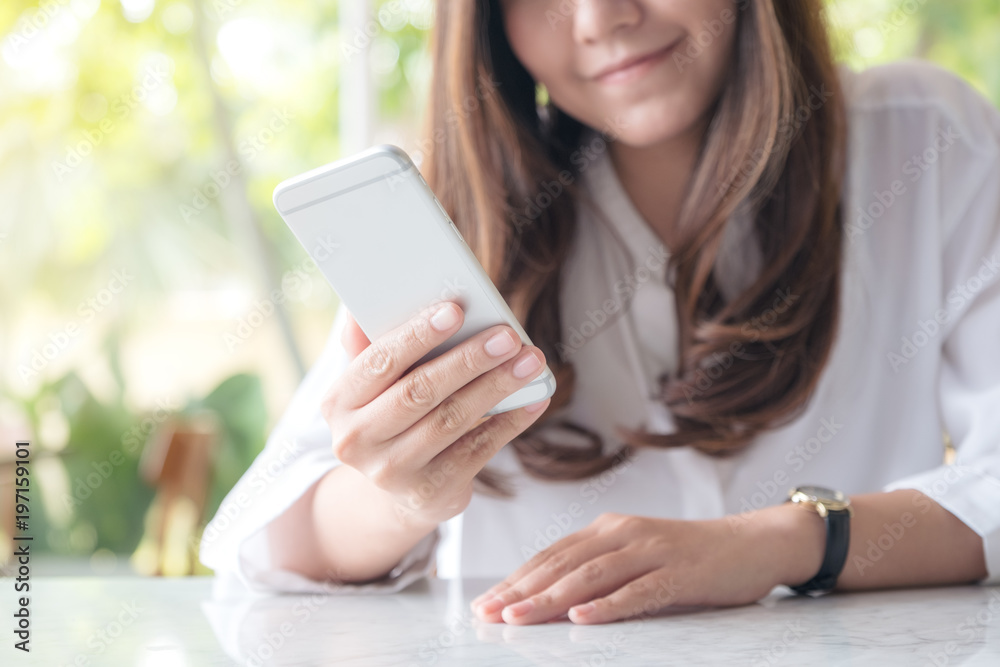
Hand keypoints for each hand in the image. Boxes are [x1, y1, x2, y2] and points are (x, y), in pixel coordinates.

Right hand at [321, 301, 549, 528]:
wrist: (397, 492)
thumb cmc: (391, 416)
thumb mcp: (371, 386)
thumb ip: (373, 346)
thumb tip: (364, 308)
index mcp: (338, 402)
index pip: (379, 361)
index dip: (417, 335)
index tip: (456, 310)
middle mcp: (357, 440)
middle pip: (420, 392)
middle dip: (468, 360)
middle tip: (508, 337)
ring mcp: (392, 471)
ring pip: (452, 420)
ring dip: (496, 387)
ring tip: (530, 362)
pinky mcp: (430, 492)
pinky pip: (476, 450)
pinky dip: (509, 422)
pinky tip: (533, 400)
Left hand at [470, 506, 825, 624]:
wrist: (754, 543)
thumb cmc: (689, 557)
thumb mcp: (638, 557)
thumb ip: (600, 572)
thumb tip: (551, 601)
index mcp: (609, 528)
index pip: (552, 555)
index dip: (516, 578)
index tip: (485, 603)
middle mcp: (625, 533)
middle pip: (563, 563)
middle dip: (522, 589)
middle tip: (488, 613)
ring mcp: (653, 551)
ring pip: (593, 574)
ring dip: (552, 597)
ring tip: (520, 617)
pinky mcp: (681, 573)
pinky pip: (640, 591)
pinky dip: (609, 605)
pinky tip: (583, 617)